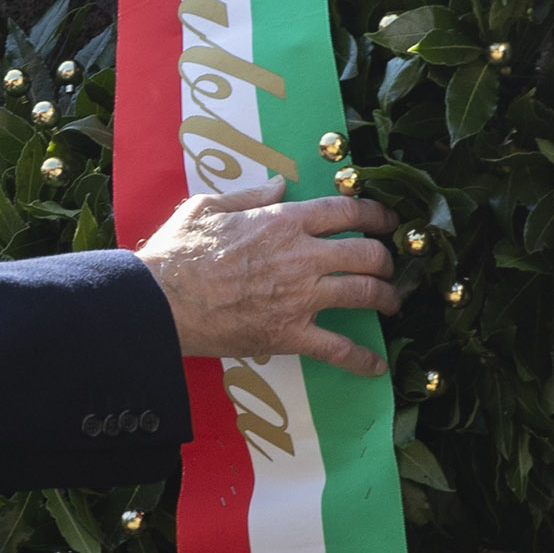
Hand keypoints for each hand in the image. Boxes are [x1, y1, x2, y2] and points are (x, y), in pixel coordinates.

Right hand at [137, 180, 397, 376]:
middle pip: (366, 253)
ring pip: (363, 294)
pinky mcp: (290, 333)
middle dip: (385, 259)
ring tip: (391, 303)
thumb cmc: (178, 252)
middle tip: (388, 265)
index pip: (346, 212)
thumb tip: (279, 187)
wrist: (161, 300)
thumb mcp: (208, 207)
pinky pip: (338, 349)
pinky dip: (362, 359)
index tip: (388, 221)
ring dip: (385, 298)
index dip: (375, 215)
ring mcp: (300, 297)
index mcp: (284, 221)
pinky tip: (376, 365)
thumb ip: (250, 197)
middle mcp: (302, 256)